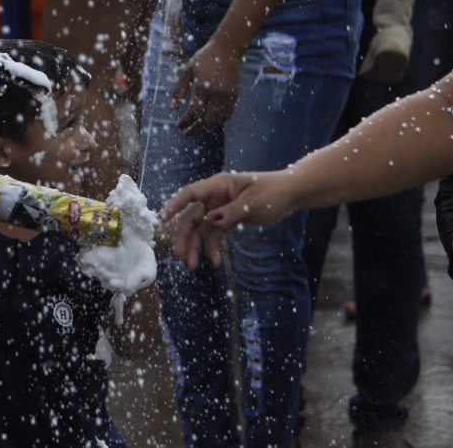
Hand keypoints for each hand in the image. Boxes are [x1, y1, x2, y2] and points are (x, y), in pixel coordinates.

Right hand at [161, 170, 297, 269]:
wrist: (289, 195)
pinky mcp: (227, 221)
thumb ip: (231, 212)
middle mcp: (215, 197)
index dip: (175, 204)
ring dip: (196, 247)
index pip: (191, 193)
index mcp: (219, 185)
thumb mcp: (253, 202)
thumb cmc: (272, 191)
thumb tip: (210, 220)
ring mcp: (219, 209)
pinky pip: (214, 236)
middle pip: (192, 217)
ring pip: (201, 230)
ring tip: (191, 266)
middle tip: (179, 255)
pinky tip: (215, 262)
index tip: (163, 218)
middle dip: (185, 236)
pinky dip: (213, 248)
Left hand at [173, 40, 242, 135]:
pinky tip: (208, 122)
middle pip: (206, 120)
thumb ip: (179, 91)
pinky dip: (217, 121)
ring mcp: (227, 96)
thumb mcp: (187, 71)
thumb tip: (172, 109)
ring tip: (195, 129)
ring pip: (217, 121)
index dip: (184, 122)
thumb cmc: (204, 58)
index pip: (193, 112)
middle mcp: (217, 94)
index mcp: (203, 86)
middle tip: (185, 134)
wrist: (227, 50)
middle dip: (195, 129)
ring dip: (206, 127)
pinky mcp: (234, 96)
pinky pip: (226, 115)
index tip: (177, 127)